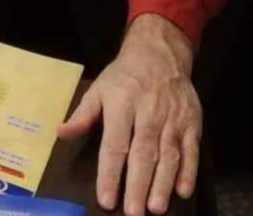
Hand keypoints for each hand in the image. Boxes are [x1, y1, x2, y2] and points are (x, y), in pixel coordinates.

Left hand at [57, 14, 200, 215]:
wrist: (159, 53)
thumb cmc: (124, 76)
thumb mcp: (99, 88)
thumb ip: (82, 115)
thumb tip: (60, 134)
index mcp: (121, 103)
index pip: (114, 143)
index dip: (110, 172)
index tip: (106, 199)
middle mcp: (147, 111)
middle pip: (143, 152)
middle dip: (137, 185)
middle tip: (133, 213)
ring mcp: (172, 117)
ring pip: (168, 154)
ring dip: (162, 183)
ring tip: (155, 208)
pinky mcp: (192, 121)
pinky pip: (191, 149)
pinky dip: (188, 171)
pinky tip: (182, 191)